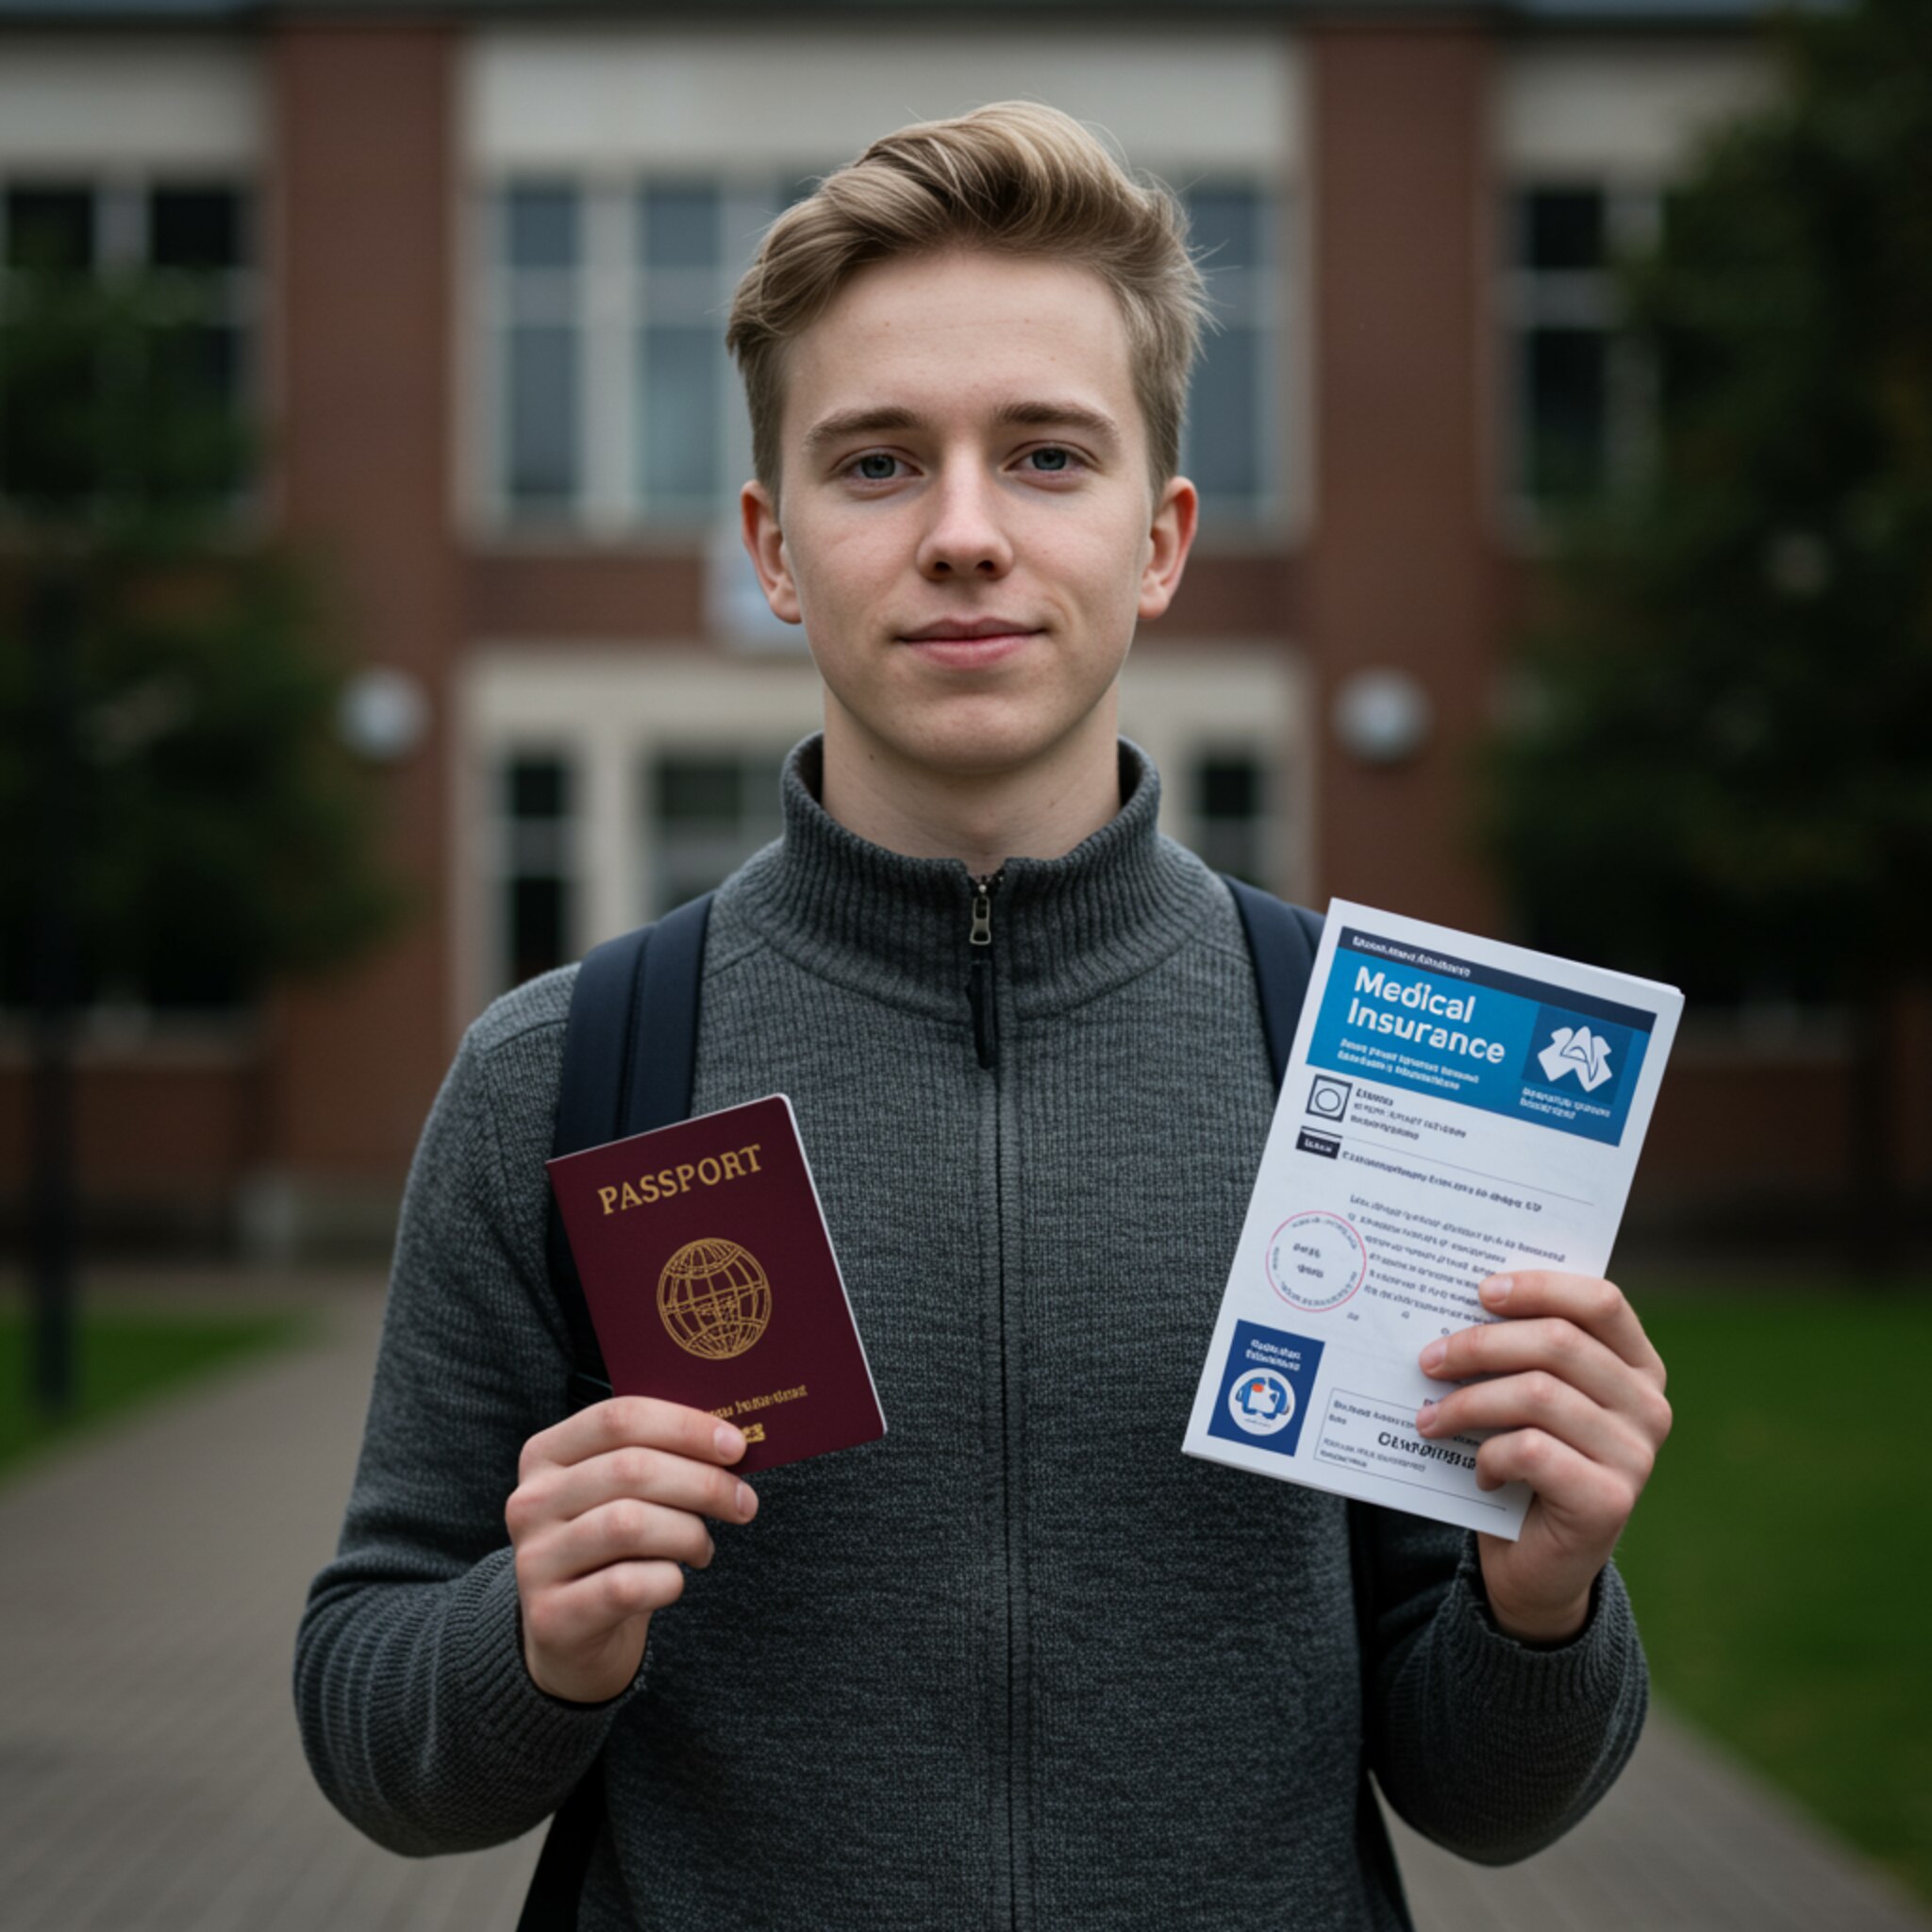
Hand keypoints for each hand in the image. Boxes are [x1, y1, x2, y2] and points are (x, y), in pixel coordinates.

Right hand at [507, 1397, 757, 1703]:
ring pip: (629, 1524)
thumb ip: (660, 1459)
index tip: (735, 1446)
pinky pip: (626, 1586)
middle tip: (744, 1502)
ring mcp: (534, 1560)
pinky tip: (675, 1581)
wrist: (569, 1635)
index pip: (619, 1418)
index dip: (685, 1427)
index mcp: (546, 1454)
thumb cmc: (611, 1549)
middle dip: (703, 1483)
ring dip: (688, 1533)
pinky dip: (668, 1580)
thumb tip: (731, 1443)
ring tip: (703, 1548)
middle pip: (631, 1469)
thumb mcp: (622, 1494)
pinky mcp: (551, 1616)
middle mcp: (530, 1502)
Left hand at [1416, 1271, 1670, 1644]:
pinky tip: (1480, 1471)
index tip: (1481, 1291)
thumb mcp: (1526, 1396)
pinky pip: (1531, 1451)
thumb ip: (1516, 1352)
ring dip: (1468, 1403)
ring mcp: (1636, 1455)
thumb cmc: (1525, 1460)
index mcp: (1637, 1365)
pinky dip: (1490, 1455)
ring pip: (1537, 1395)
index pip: (1601, 1301)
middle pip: (1558, 1342)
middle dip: (1479, 1345)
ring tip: (1430, 1418)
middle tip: (1428, 1360)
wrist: (1537, 1561)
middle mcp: (1648, 1405)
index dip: (1539, 1287)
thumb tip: (1449, 1303)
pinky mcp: (1610, 1501)